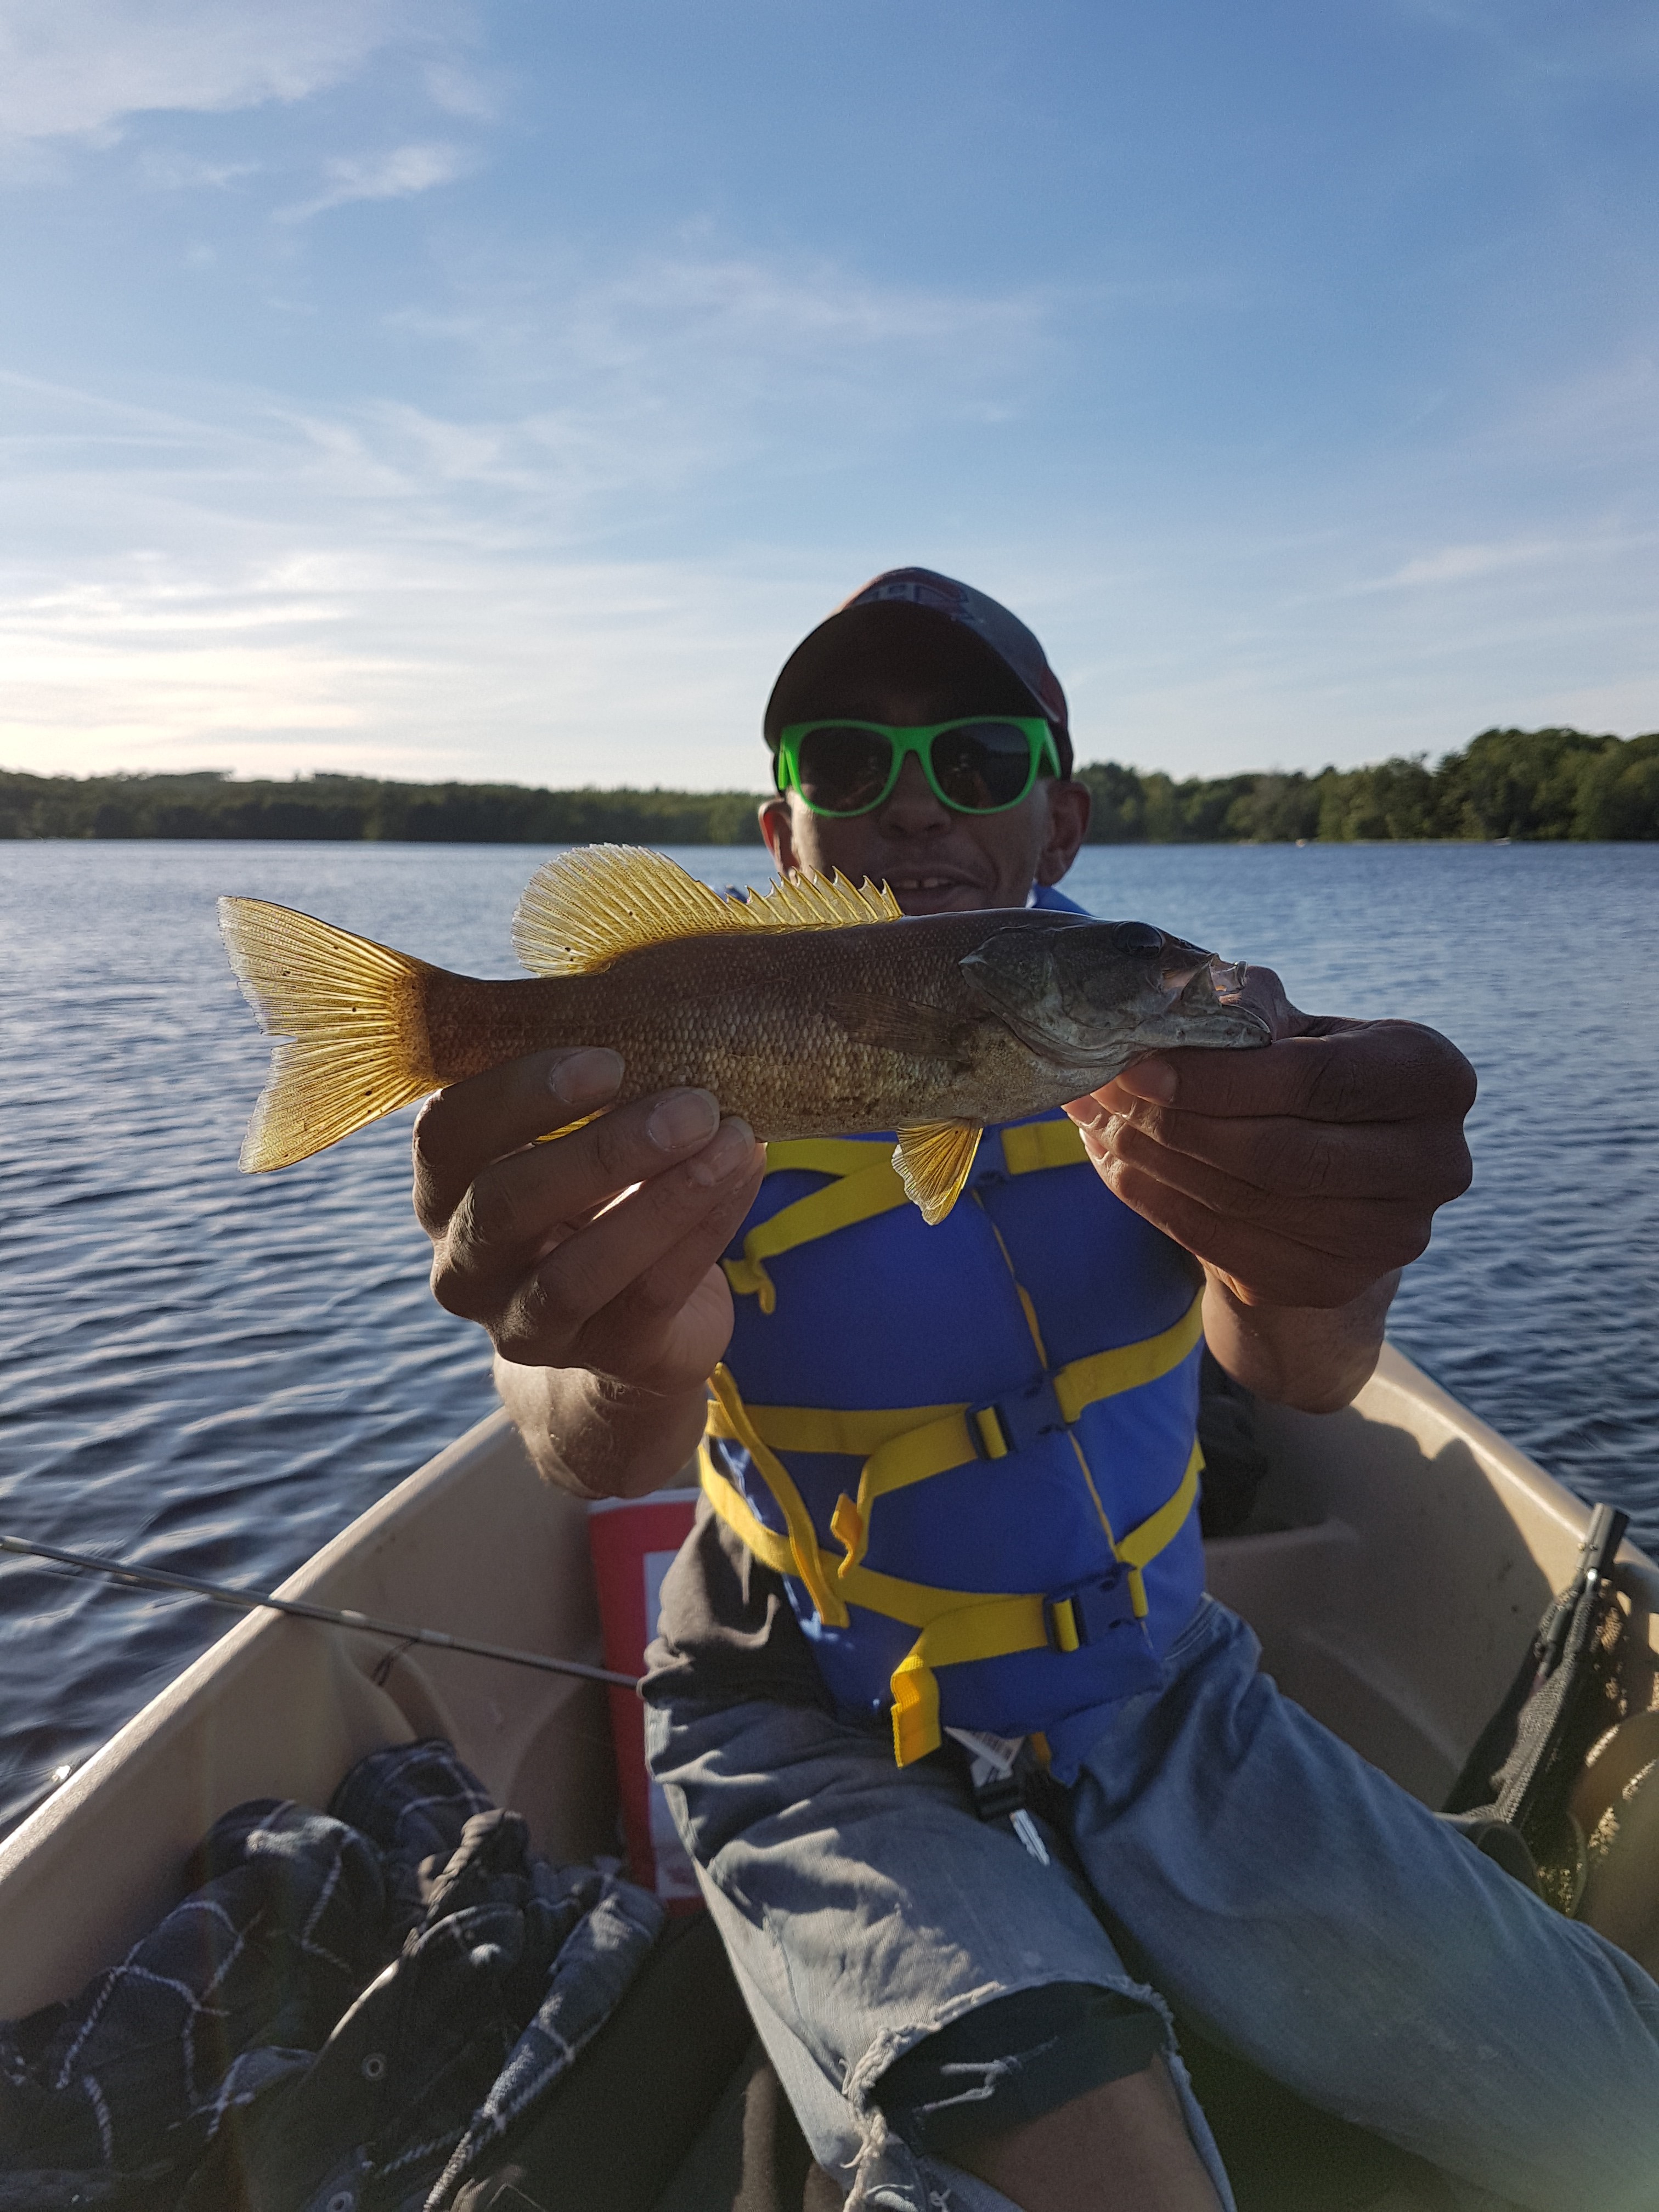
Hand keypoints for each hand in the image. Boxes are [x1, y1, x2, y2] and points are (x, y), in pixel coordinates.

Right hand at [413, 1046, 764, 1400]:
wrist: (629, 1332)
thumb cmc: (597, 1200)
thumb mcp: (570, 1141)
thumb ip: (580, 1088)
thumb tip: (655, 999)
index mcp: (445, 1192)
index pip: (446, 1136)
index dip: (516, 1095)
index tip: (606, 1059)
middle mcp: (465, 1267)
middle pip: (506, 1205)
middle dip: (600, 1150)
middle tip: (689, 1103)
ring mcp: (526, 1326)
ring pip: (579, 1272)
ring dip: (664, 1199)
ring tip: (733, 1138)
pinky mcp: (602, 1360)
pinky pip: (650, 1298)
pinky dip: (703, 1231)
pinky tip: (744, 1174)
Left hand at [1066, 969, 1475, 1309]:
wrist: (1325, 1168)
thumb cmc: (1302, 1074)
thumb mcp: (1287, 1025)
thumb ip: (1240, 1009)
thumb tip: (1158, 1014)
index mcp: (1433, 1078)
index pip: (1316, 1079)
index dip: (1219, 1078)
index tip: (1138, 1066)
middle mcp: (1435, 1164)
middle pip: (1281, 1152)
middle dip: (1178, 1124)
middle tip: (1106, 1096)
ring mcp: (1391, 1236)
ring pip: (1249, 1203)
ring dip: (1159, 1165)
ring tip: (1102, 1127)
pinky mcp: (1336, 1282)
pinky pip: (1230, 1249)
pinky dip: (1163, 1207)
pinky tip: (1123, 1170)